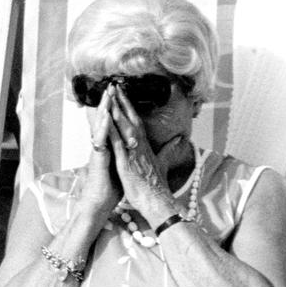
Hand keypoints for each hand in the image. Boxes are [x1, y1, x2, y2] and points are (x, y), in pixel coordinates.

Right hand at [77, 89, 123, 216]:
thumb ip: (133, 156)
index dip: (119, 109)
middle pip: (106, 121)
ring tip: (106, 96)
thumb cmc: (113, 187)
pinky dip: (103, 131)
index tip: (122, 94)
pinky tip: (105, 120)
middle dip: (109, 103)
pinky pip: (100, 143)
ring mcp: (99, 152)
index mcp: (113, 147)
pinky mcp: (98, 160)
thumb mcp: (126, 168)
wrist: (101, 202)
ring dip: (103, 112)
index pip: (116, 124)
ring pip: (101, 128)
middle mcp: (104, 146)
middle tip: (111, 86)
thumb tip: (140, 150)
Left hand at [105, 87, 178, 219]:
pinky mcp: (126, 163)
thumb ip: (169, 149)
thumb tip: (179, 138)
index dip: (129, 106)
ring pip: (124, 127)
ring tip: (109, 95)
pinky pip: (118, 144)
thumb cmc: (156, 185)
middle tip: (114, 85)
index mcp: (145, 145)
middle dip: (122, 101)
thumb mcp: (163, 163)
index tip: (123, 93)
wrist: (158, 202)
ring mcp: (133, 153)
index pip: (136, 121)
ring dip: (116, 110)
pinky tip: (105, 120)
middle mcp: (139, 145)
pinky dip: (112, 131)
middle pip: (130, 118)